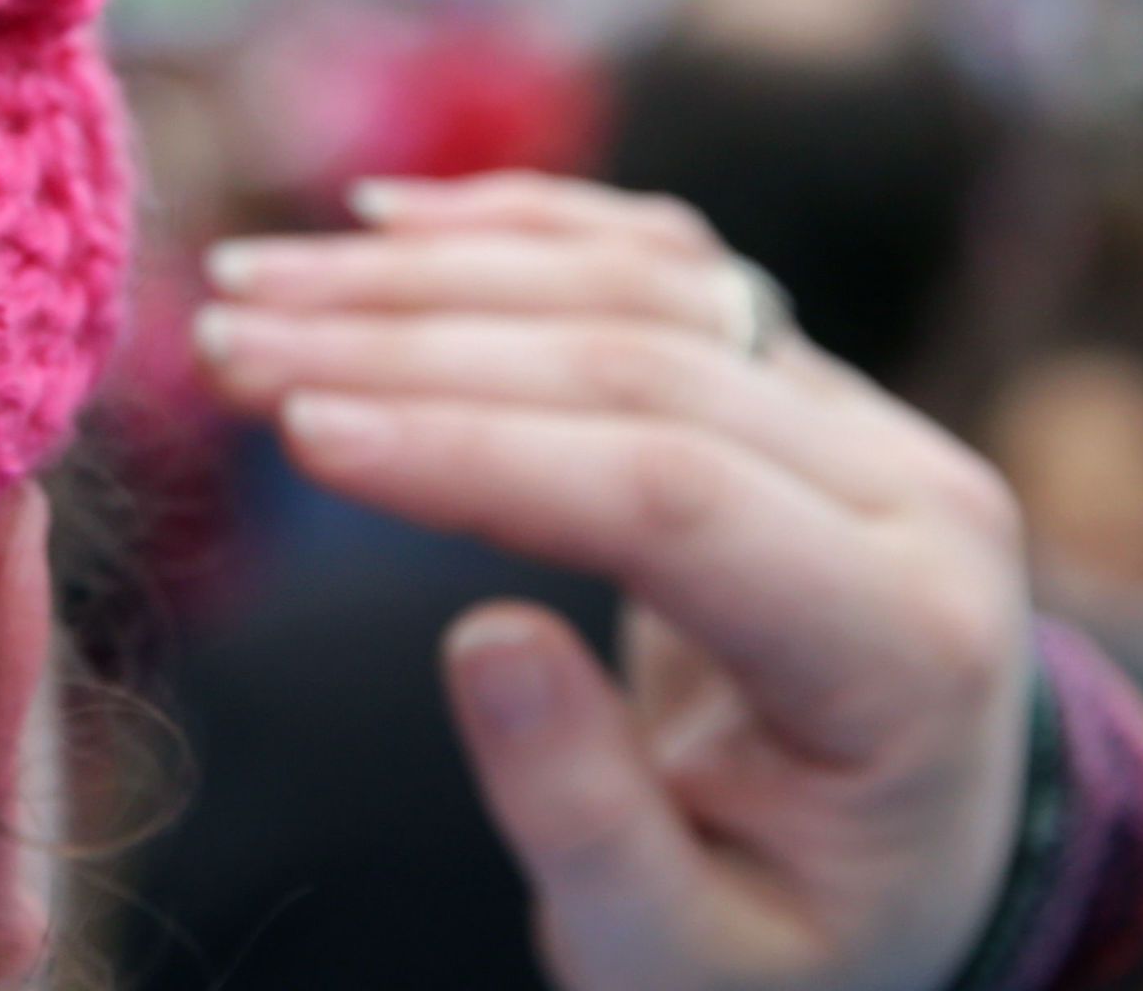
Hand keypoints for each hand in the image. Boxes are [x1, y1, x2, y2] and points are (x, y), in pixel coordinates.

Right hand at [197, 172, 1032, 990]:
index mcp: (909, 651)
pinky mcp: (806, 381)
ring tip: (252, 294)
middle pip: (647, 367)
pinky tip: (383, 223)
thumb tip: (485, 641)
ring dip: (436, 276)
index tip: (298, 436)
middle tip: (226, 353)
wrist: (916, 873)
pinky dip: (517, 229)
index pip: (675, 501)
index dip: (475, 452)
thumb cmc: (783, 934)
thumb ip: (593, 825)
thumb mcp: (687, 959)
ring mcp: (869, 421)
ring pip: (644, 288)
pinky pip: (660, 264)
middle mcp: (914, 501)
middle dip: (413, 346)